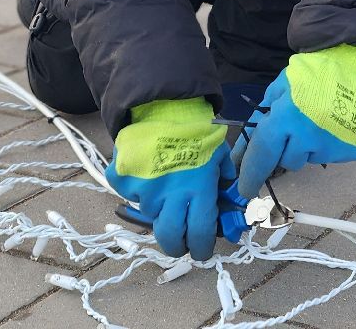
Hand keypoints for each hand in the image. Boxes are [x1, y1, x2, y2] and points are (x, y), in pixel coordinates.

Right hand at [104, 97, 232, 260]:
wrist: (164, 105)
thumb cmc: (197, 131)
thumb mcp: (220, 156)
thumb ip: (226, 183)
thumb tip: (234, 206)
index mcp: (198, 191)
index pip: (199, 234)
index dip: (201, 248)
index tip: (202, 250)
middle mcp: (168, 196)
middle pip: (169, 238)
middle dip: (176, 246)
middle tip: (180, 241)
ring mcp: (141, 190)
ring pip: (150, 213)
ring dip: (158, 207)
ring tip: (165, 185)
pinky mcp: (121, 180)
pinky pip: (129, 194)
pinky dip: (137, 188)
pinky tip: (147, 171)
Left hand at [234, 43, 355, 197]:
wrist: (353, 63)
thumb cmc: (309, 74)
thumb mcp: (277, 89)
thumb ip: (260, 121)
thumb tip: (243, 156)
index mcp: (287, 118)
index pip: (263, 155)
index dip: (251, 175)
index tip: (245, 189)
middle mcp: (311, 136)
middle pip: (287, 161)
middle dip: (284, 149)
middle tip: (292, 129)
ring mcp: (337, 145)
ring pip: (310, 158)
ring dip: (307, 146)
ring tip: (317, 120)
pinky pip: (333, 156)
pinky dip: (330, 144)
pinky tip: (334, 125)